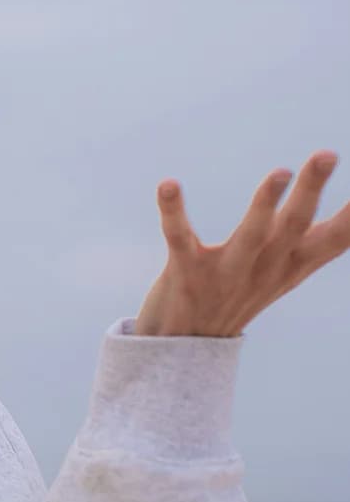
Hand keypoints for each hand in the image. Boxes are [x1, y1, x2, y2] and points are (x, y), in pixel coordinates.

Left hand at [133, 149, 345, 336]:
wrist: (184, 346)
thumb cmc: (239, 295)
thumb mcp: (285, 270)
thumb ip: (316, 240)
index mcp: (291, 265)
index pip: (337, 238)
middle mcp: (264, 269)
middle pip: (294, 225)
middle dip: (311, 190)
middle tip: (327, 154)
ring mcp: (225, 273)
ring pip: (250, 235)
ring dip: (265, 203)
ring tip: (280, 173)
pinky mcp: (185, 273)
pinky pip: (179, 238)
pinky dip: (173, 211)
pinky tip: (168, 185)